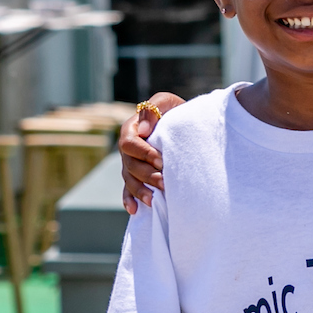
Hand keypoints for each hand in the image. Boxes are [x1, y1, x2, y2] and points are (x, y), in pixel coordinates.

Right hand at [119, 92, 184, 212]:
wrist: (184, 126)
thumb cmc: (175, 111)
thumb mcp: (166, 102)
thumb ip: (153, 109)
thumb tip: (144, 130)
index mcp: (132, 130)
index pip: (130, 143)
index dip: (143, 153)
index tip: (161, 160)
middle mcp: (128, 149)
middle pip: (129, 165)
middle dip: (146, 174)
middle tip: (164, 182)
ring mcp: (130, 164)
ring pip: (129, 179)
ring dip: (140, 190)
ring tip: (152, 200)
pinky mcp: (136, 177)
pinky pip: (128, 190)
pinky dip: (129, 200)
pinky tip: (134, 210)